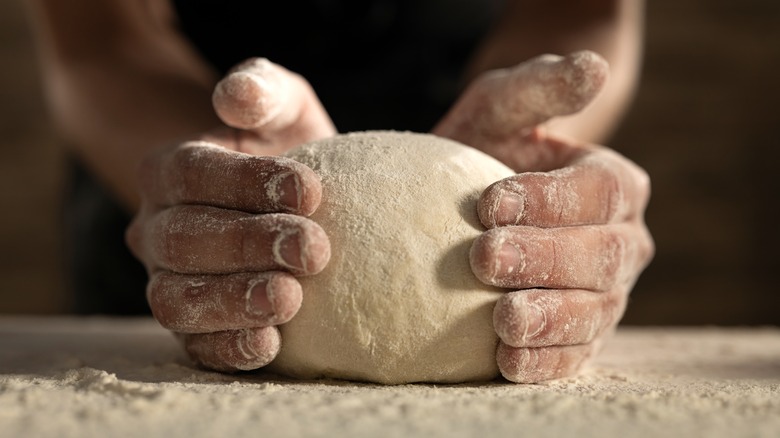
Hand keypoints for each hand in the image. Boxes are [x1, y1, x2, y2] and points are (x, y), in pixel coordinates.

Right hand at [127, 59, 334, 370]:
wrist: (294, 205)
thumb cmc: (288, 149)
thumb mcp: (284, 106)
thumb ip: (263, 88)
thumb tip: (236, 95)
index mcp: (170, 171)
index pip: (191, 174)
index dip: (245, 183)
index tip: (309, 192)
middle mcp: (157, 230)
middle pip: (181, 240)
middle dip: (248, 244)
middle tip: (314, 250)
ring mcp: (169, 282)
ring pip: (176, 300)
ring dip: (231, 301)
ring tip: (289, 299)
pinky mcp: (194, 328)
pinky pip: (196, 347)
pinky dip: (228, 348)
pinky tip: (271, 343)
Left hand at [434, 51, 654, 382]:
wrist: (469, 207)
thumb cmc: (486, 148)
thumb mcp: (501, 107)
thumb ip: (540, 87)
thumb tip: (592, 68)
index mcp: (615, 184)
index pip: (597, 192)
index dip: (549, 199)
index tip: (488, 202)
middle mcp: (622, 242)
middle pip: (600, 255)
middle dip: (544, 259)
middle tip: (485, 257)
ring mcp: (605, 294)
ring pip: (593, 311)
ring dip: (549, 318)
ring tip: (504, 319)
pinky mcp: (579, 336)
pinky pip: (573, 355)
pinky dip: (546, 362)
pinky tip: (509, 361)